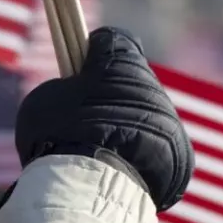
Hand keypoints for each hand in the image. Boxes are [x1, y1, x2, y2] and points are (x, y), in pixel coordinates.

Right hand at [15, 27, 193, 210]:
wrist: (95, 182)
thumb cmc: (61, 132)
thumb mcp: (44, 99)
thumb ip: (62, 89)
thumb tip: (70, 97)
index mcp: (119, 58)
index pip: (108, 40)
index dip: (89, 52)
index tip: (76, 69)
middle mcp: (150, 81)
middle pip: (127, 79)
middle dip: (107, 93)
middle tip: (82, 117)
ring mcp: (168, 116)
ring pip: (142, 111)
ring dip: (124, 122)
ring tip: (99, 149)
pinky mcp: (179, 149)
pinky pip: (155, 143)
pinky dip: (139, 151)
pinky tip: (119, 166)